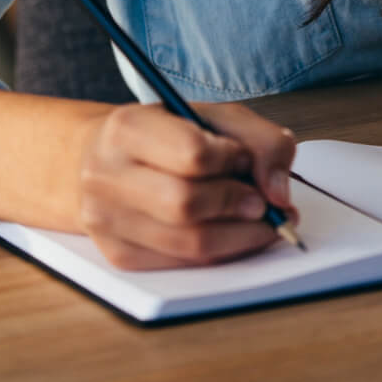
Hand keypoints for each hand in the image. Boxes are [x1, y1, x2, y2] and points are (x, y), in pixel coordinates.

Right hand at [74, 101, 297, 269]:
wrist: (103, 158)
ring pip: (187, 244)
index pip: (193, 154)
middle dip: (238, 205)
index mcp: (128, 128)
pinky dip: (219, 253)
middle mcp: (105, 176)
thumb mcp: (216, 117)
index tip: (245, 161)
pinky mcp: (118, 254)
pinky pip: (181, 264)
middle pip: (186, 205)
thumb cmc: (167, 134)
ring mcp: (105, 221)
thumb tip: (278, 193)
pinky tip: (233, 235)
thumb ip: (261, 141)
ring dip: (239, 236)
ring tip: (259, 221)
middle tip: (264, 203)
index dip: (232, 160)